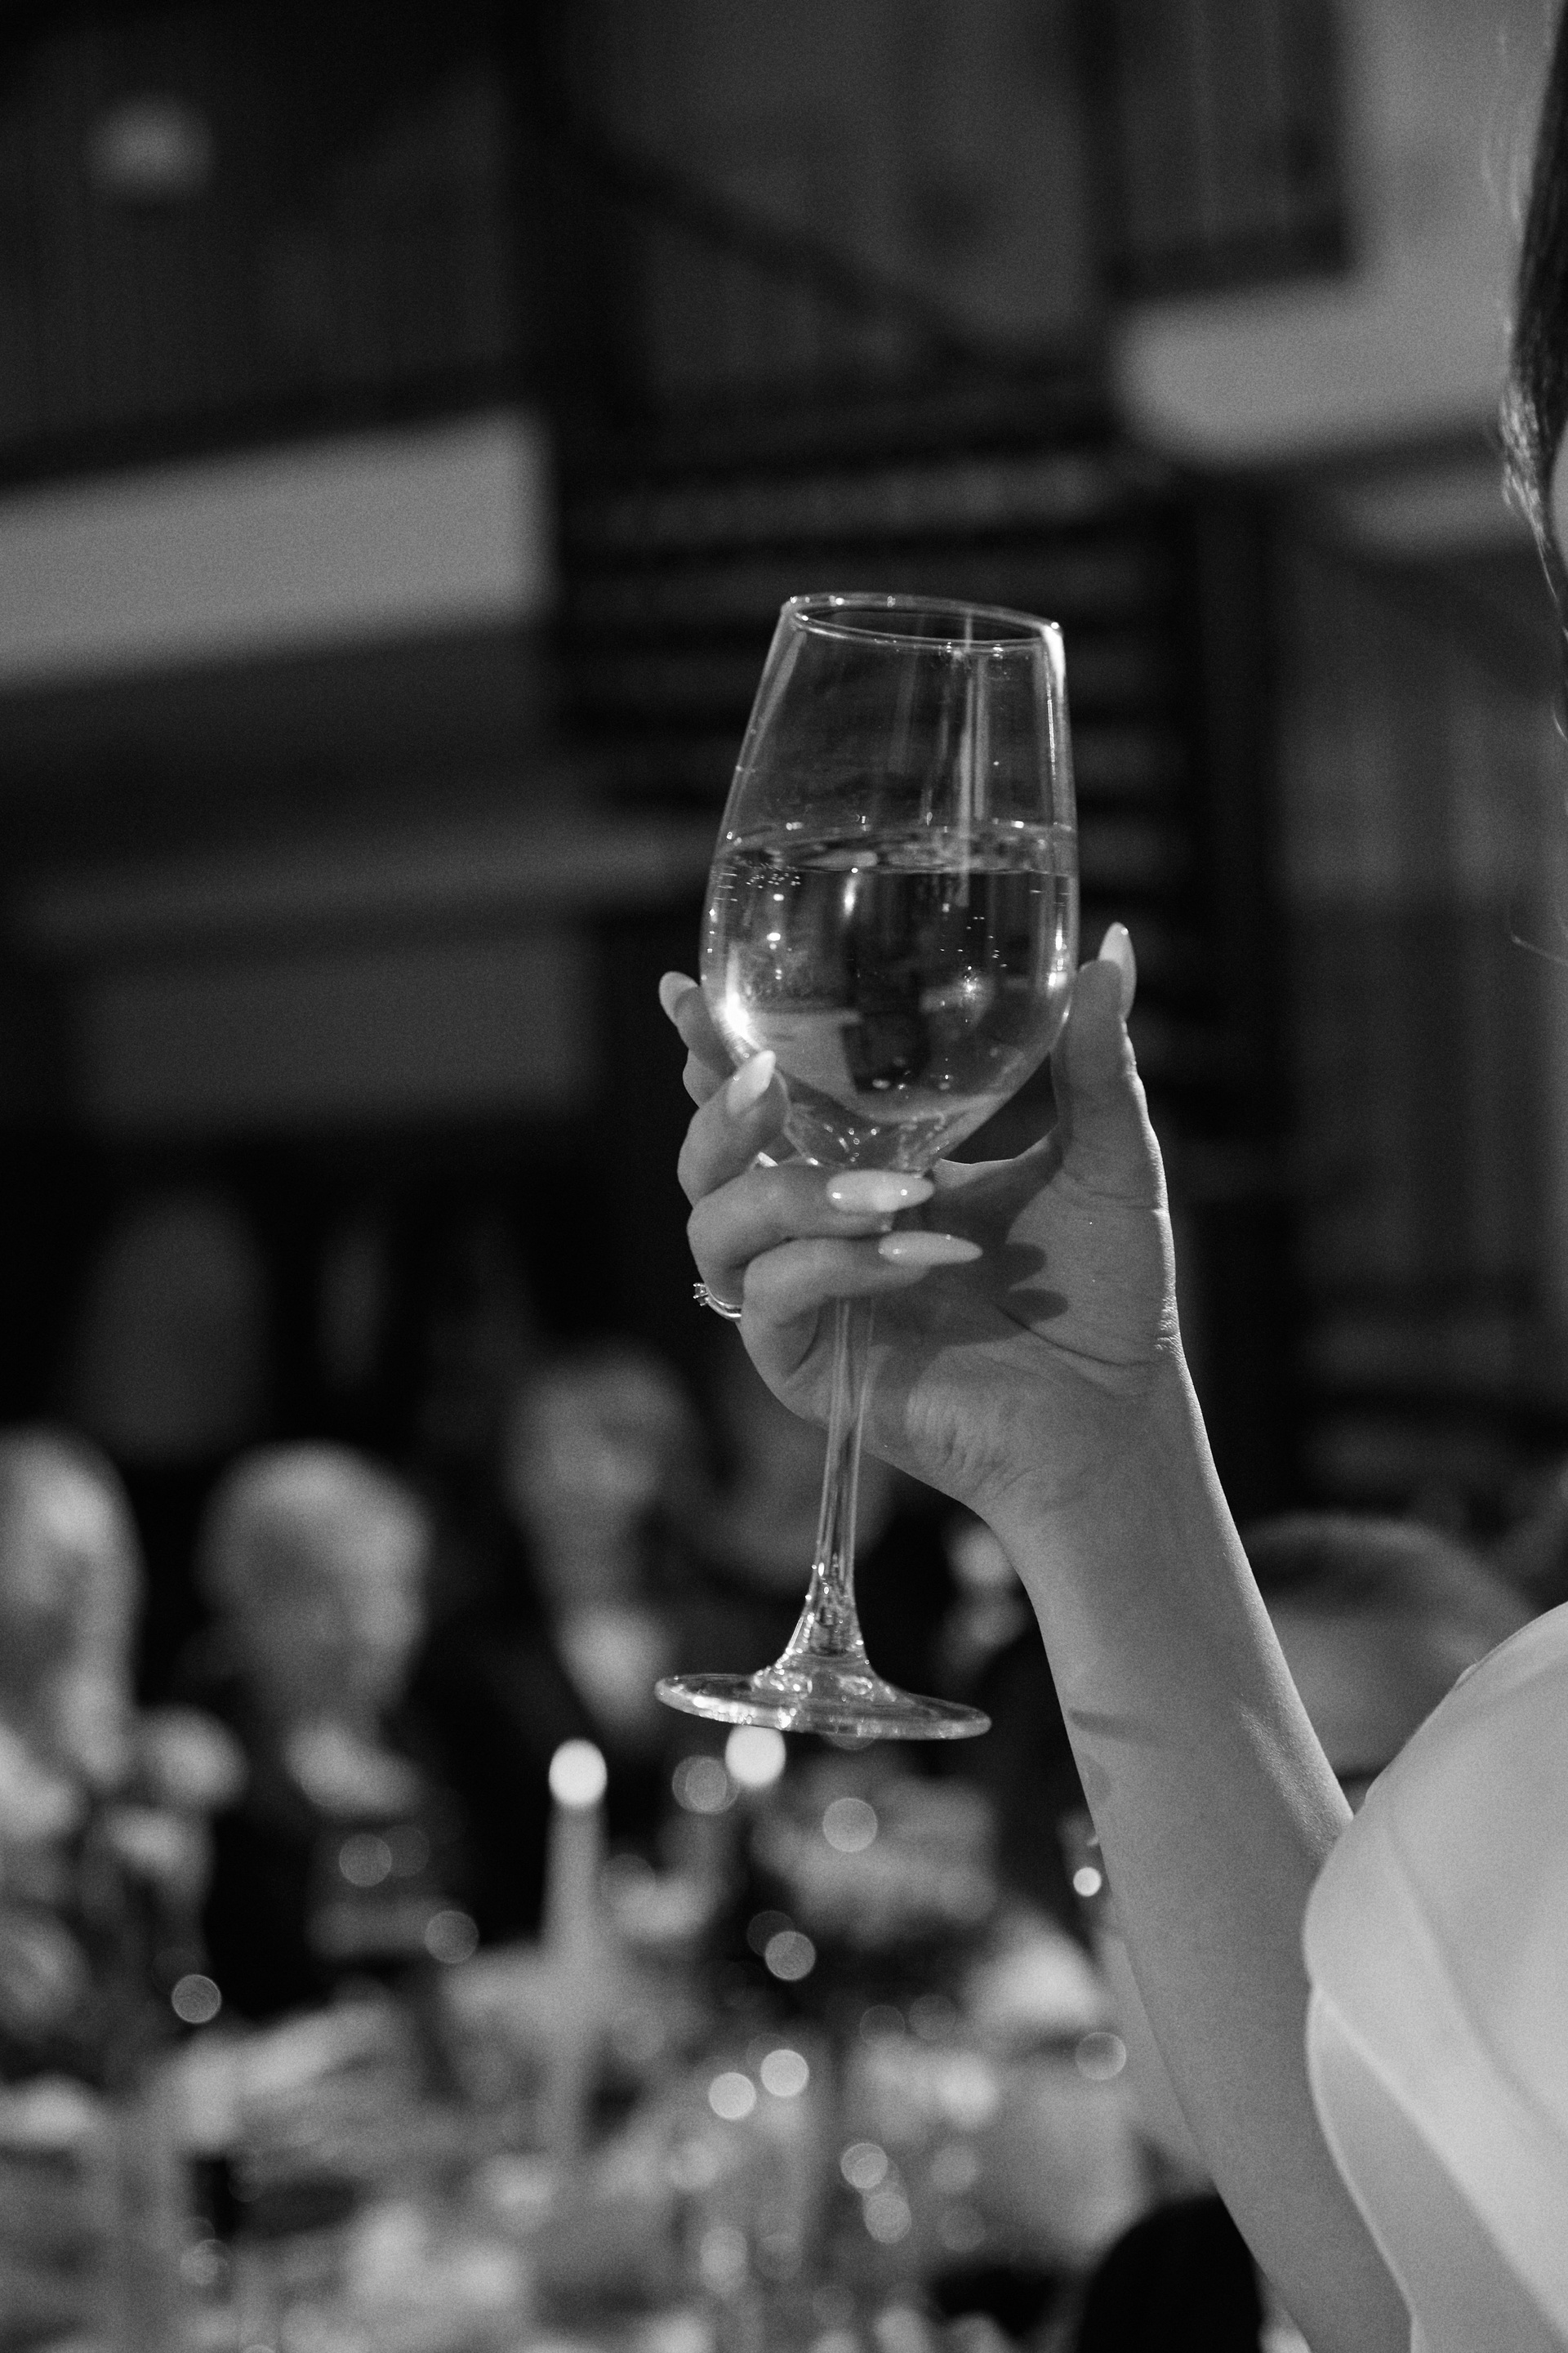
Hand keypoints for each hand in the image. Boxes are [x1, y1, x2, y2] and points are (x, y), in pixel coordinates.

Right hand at [664, 927, 1178, 1524]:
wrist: (1118, 1411)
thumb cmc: (1103, 1289)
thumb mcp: (1106, 1154)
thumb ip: (1095, 1057)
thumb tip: (1114, 947)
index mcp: (863, 1164)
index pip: (762, 1098)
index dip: (710, 1046)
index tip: (683, 989)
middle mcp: (815, 1228)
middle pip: (705, 1160)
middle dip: (717, 1112)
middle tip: (769, 1080)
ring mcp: (804, 1300)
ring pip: (717, 1229)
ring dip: (788, 1193)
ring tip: (892, 1189)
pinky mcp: (807, 1369)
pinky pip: (773, 1301)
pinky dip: (835, 1265)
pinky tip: (918, 1253)